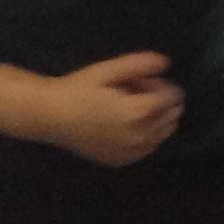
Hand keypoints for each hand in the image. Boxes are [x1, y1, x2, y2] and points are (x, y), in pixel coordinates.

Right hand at [0, 52, 182, 166]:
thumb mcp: (107, 70)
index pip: (172, 97)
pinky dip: (146, 134)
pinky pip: (149, 147)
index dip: (161, 84)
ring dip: (156, 117)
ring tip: (128, 107)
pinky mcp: (123, 161)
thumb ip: (139, 65)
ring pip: (164, 132)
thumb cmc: (78, 89)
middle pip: (172, 115)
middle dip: (160, 100)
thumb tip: (165, 62)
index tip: (140, 79)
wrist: (50, 117)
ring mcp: (132, 153)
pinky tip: (124, 124)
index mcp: (137, 113)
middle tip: (133, 91)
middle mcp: (139, 137)